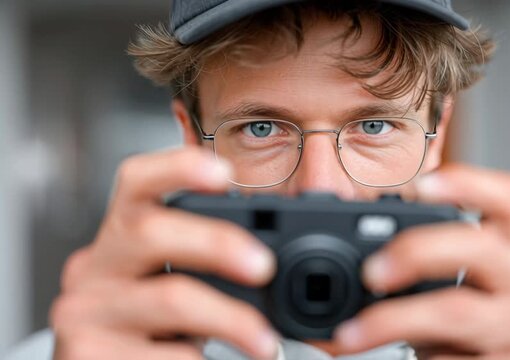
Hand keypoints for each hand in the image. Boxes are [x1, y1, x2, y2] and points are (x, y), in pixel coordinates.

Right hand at [50, 147, 279, 359]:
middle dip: (217, 243)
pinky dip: (201, 359)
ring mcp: (84, 311)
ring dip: (231, 319)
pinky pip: (165, 354)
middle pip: (151, 231)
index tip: (226, 173)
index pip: (136, 181)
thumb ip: (202, 264)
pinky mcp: (86, 354)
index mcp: (121, 235)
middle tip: (264, 267)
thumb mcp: (170, 283)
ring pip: (170, 299)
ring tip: (265, 342)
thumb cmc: (151, 325)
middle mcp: (94, 265)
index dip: (179, 167)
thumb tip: (275, 263)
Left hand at [333, 164, 509, 358]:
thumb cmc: (469, 332)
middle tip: (370, 272)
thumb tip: (342, 260)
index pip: (508, 200)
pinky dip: (422, 359)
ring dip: (392, 321)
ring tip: (350, 335)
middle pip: (480, 248)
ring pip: (458, 311)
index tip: (421, 184)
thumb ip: (420, 269)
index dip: (467, 185)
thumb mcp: (453, 293)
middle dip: (416, 252)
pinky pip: (457, 359)